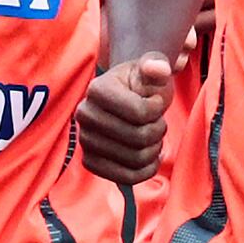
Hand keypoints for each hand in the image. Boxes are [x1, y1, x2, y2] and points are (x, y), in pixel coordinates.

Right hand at [78, 50, 175, 185]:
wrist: (126, 99)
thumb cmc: (141, 84)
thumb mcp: (151, 69)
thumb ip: (156, 65)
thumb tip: (156, 67)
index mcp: (97, 89)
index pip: (140, 113)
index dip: (157, 111)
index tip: (155, 103)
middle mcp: (84, 114)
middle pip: (138, 138)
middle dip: (158, 131)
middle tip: (158, 123)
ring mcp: (85, 140)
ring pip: (135, 159)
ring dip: (154, 151)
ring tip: (154, 138)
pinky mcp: (90, 161)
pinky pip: (124, 177)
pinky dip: (145, 171)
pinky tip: (150, 157)